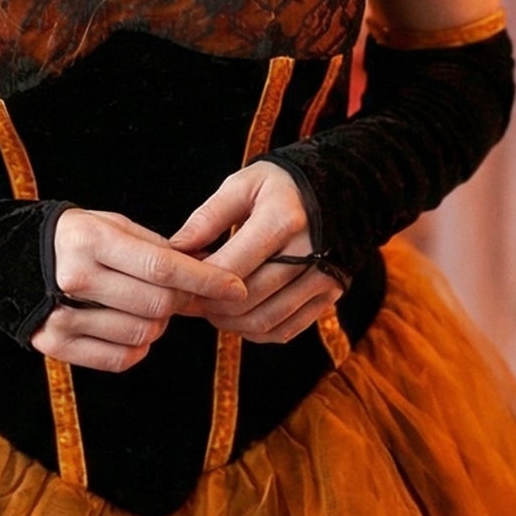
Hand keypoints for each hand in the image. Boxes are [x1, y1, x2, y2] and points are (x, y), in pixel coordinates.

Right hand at [38, 208, 247, 372]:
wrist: (12, 259)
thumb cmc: (76, 238)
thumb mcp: (112, 225)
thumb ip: (158, 247)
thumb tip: (213, 266)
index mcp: (90, 241)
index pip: (163, 266)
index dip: (206, 279)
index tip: (235, 287)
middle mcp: (74, 279)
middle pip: (158, 305)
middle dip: (180, 301)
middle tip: (177, 291)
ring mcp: (60, 316)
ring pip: (143, 334)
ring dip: (158, 323)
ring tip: (143, 305)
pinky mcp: (53, 345)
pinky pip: (120, 358)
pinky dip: (137, 346)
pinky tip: (128, 325)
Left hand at [167, 160, 342, 342]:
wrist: (340, 189)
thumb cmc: (282, 184)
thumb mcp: (244, 184)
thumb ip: (208, 217)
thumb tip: (175, 249)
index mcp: (283, 220)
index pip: (230, 268)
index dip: (198, 282)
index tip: (178, 282)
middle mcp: (308, 254)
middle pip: (246, 299)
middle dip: (209, 306)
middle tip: (188, 300)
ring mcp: (322, 278)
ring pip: (264, 321)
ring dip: (229, 323)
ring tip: (209, 308)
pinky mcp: (329, 296)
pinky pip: (285, 330)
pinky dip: (256, 331)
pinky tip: (239, 316)